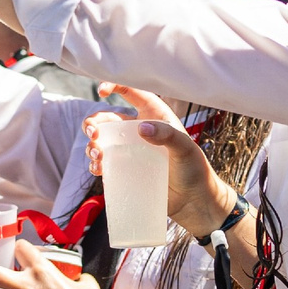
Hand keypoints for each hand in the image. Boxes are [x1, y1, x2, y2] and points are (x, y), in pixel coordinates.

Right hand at [84, 84, 234, 233]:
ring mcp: (131, 152)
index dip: (115, 86)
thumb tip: (141, 128)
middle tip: (93, 134)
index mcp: (154, 117)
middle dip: (93, 123)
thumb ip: (166, 135)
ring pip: (102, 142)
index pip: (132, 93)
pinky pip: (105, 164)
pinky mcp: (126, 170)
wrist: (194, 202)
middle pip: (108, 119)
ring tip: (97, 157)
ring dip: (92, 146)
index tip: (102, 91)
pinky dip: (96, 165)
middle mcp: (139, 131)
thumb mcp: (185, 148)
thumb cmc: (195, 170)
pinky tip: (98, 170)